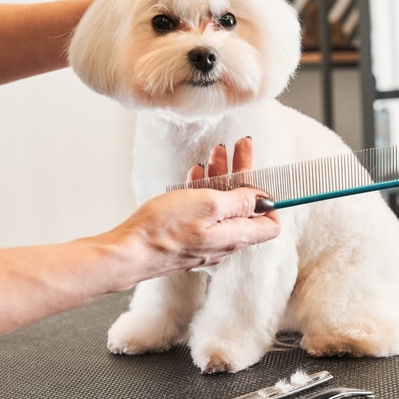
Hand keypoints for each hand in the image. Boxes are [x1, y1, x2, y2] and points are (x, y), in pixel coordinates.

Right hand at [110, 138, 278, 281]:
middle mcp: (224, 243)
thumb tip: (265, 200)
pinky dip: (203, 191)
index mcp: (236, 236)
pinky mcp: (187, 239)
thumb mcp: (210, 204)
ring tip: (216, 153)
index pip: (270, 224)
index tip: (261, 174)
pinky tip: (196, 175)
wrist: (128, 252)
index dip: (270, 199)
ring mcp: (205, 242)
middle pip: (244, 207)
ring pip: (222, 207)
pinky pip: (203, 213)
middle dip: (243, 174)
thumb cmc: (165, 230)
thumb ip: (242, 201)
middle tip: (238, 147)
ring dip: (222, 178)